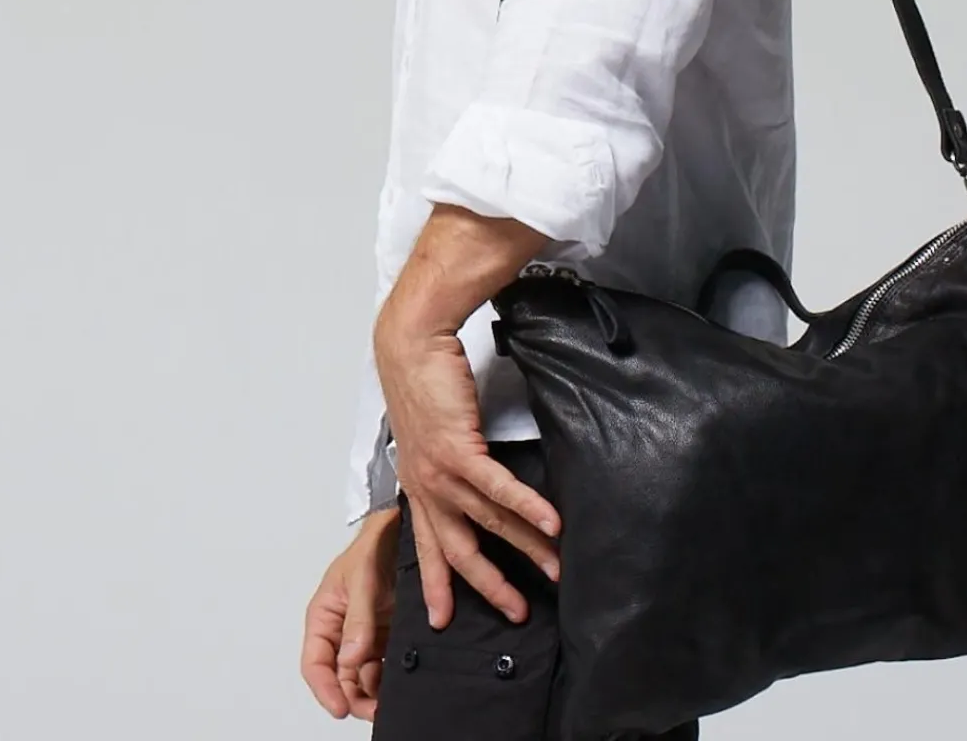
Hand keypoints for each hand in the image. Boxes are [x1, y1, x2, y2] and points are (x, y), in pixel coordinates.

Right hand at [300, 509, 399, 720]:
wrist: (406, 524)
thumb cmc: (375, 542)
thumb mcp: (362, 578)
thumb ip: (358, 619)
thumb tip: (351, 659)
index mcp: (324, 617)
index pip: (316, 663)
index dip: (325, 690)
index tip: (341, 708)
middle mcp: (342, 628)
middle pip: (340, 675)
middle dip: (353, 696)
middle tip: (374, 710)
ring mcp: (366, 631)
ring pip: (363, 673)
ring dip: (373, 688)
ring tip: (389, 697)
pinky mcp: (388, 629)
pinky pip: (385, 660)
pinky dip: (390, 673)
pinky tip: (402, 678)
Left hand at [373, 312, 561, 630]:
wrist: (412, 346)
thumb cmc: (423, 379)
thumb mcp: (430, 431)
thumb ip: (450, 457)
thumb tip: (472, 469)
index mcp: (418, 485)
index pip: (429, 546)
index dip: (437, 583)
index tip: (443, 619)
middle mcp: (427, 487)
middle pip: (460, 550)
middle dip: (489, 585)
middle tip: (517, 611)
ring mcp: (442, 471)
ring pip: (488, 522)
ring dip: (524, 548)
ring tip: (554, 567)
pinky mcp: (460, 449)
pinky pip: (498, 487)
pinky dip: (527, 508)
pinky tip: (551, 524)